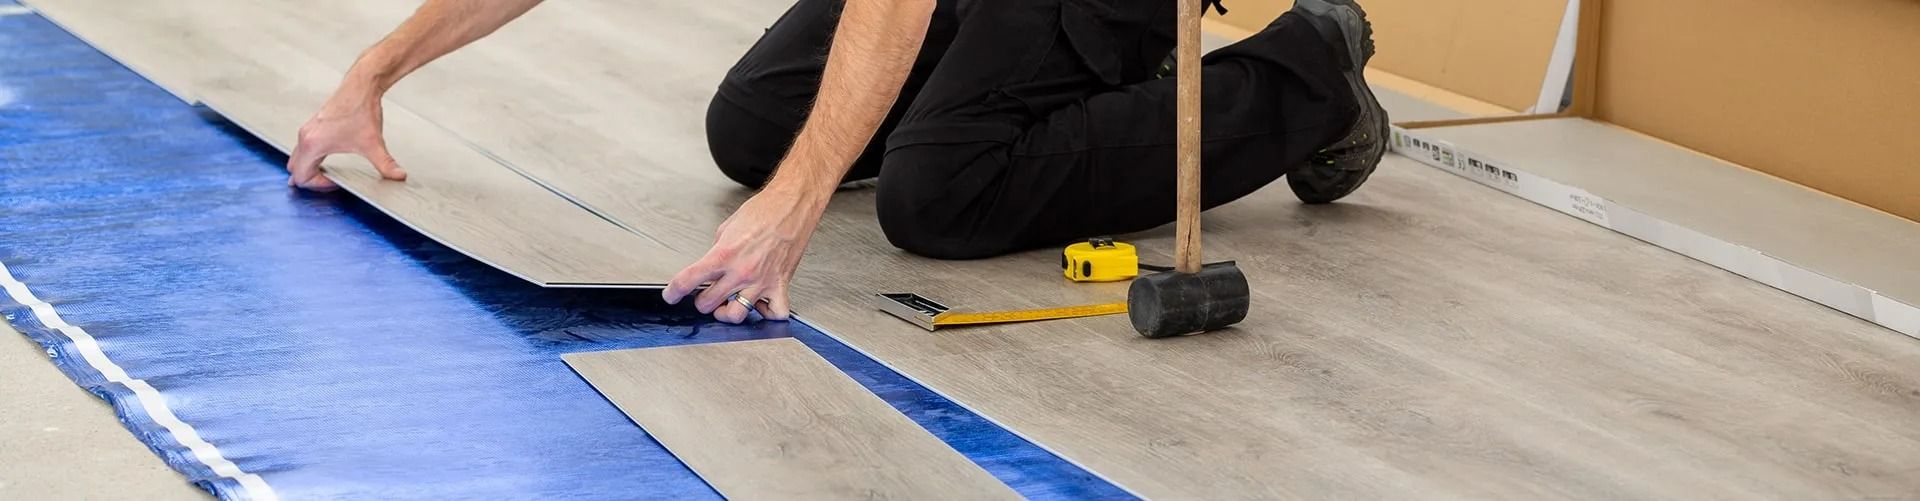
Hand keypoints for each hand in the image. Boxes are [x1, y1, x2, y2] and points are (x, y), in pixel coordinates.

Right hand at [285, 85, 407, 190]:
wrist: (361, 87)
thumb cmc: (361, 111)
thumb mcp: (373, 144)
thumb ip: (386, 164)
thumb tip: (399, 176)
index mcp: (313, 145)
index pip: (302, 177)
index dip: (318, 185)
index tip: (337, 182)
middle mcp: (305, 137)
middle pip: (294, 169)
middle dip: (311, 178)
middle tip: (331, 180)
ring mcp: (307, 130)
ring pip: (297, 157)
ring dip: (310, 167)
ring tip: (330, 172)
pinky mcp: (313, 125)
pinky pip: (303, 147)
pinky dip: (311, 157)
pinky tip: (329, 157)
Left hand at [662, 186, 825, 323]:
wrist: (791, 206)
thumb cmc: (764, 211)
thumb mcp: (727, 227)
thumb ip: (717, 251)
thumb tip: (712, 266)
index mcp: (724, 254)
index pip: (689, 280)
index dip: (674, 291)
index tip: (671, 295)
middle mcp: (741, 271)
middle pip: (708, 303)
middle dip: (702, 301)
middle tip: (705, 295)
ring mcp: (761, 281)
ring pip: (736, 314)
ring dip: (727, 312)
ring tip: (728, 304)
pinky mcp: (780, 284)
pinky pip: (774, 313)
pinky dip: (766, 314)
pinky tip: (761, 305)